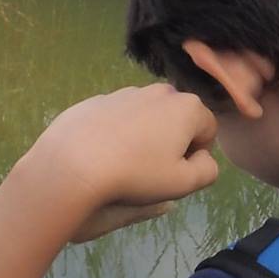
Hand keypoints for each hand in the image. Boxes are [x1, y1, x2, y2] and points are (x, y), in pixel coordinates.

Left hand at [22, 86, 219, 243]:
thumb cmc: (135, 174)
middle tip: (151, 169)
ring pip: (146, 117)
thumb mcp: (183, 185)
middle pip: (177, 120)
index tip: (175, 173)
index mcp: (188, 108)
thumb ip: (207, 170)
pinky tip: (101, 155)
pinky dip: (115, 133)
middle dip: (170, 142)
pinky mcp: (95, 101)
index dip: (196, 156)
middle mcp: (160, 92)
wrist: (70, 165)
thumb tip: (202, 158)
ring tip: (123, 163)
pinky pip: (116, 117)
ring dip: (143, 136)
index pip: (208, 130)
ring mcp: (125, 93)